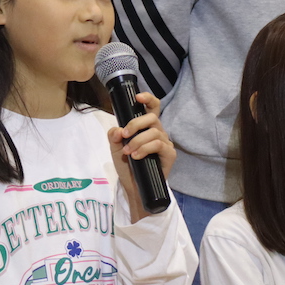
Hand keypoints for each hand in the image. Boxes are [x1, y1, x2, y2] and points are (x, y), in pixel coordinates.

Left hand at [106, 92, 174, 221]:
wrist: (133, 187)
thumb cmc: (127, 166)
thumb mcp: (115, 148)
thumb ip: (114, 136)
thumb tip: (118, 130)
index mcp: (146, 127)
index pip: (152, 107)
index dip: (147, 99)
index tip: (137, 97)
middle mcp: (158, 132)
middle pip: (152, 117)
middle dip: (136, 123)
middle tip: (125, 134)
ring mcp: (165, 143)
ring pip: (154, 132)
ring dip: (138, 140)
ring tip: (129, 152)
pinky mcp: (170, 155)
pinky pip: (159, 144)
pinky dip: (145, 148)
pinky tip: (137, 156)